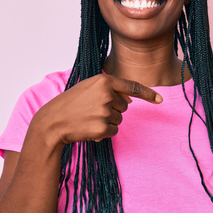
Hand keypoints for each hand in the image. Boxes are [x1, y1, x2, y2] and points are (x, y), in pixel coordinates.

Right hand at [31, 74, 162, 145]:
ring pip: (119, 119)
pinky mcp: (103, 128)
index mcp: (103, 80)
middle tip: (92, 109)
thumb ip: (110, 89)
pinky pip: (114, 131)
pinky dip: (105, 132)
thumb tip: (131, 100)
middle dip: (113, 108)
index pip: (132, 86)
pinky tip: (90, 128)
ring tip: (88, 118)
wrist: (53, 121)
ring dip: (107, 121)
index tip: (160, 99)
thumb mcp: (88, 88)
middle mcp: (107, 94)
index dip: (148, 94)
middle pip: (125, 105)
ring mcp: (105, 112)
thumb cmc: (70, 103)